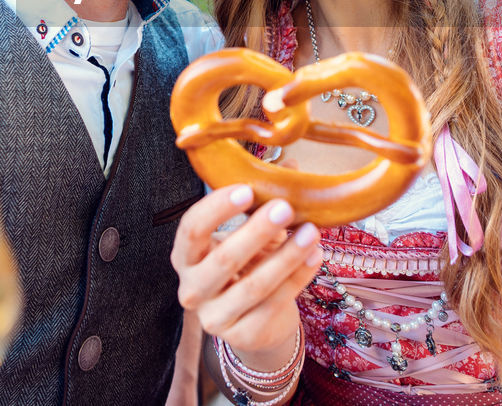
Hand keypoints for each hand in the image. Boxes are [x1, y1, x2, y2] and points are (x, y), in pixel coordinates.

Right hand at [170, 185, 321, 374]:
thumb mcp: (249, 233)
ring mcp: (215, 317)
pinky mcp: (242, 336)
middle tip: (285, 207)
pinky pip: (274, 304)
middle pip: (223, 259)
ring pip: (253, 285)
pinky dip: (298, 278)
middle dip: (256, 231)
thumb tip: (289, 165)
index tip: (247, 188)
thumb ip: (262, 201)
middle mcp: (192, 289)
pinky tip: (315, 256)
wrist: (258, 322)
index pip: (191, 229)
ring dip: (286, 256)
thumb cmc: (249, 265)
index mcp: (186, 256)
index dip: (217, 208)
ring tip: (312, 232)